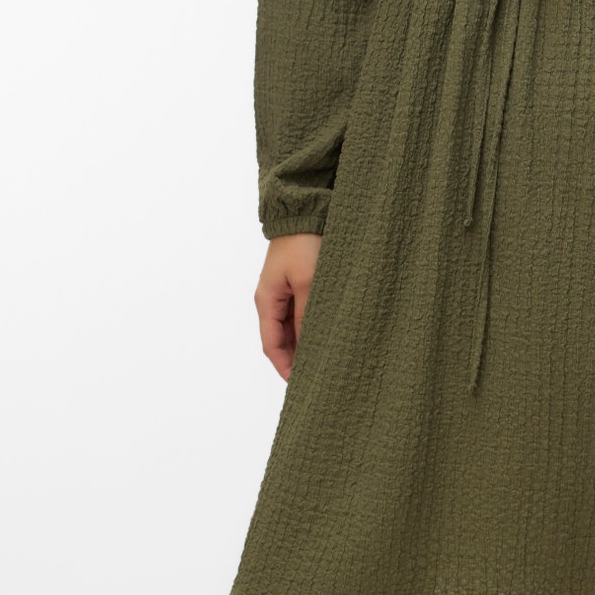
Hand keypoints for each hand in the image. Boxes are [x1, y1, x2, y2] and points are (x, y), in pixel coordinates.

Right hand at [255, 232, 321, 380]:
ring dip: (306, 341)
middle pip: (282, 338)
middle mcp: (272, 298)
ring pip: (294, 326)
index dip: (285, 367)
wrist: (305, 209)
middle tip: (318, 375)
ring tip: (326, 358)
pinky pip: (303, 311)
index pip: (272, 345)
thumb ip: (307, 316)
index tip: (300, 385)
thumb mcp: (307, 282)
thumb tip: (309, 348)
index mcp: (266, 300)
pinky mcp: (299, 280)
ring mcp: (285, 289)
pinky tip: (328, 332)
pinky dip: (312, 324)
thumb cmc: (303, 243)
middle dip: (296, 358)